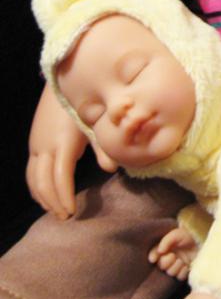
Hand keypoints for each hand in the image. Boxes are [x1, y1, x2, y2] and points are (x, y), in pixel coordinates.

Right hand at [26, 83, 117, 218]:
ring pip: (33, 179)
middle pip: (43, 182)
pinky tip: (46, 196)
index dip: (64, 196)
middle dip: (53, 202)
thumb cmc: (83, 103)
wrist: (62, 81)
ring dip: (43, 198)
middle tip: (66, 217)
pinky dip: (36, 187)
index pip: (60, 177)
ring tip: (57, 211)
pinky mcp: (34, 143)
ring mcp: (37, 144)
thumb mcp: (94, 124)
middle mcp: (45, 145)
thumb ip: (102, 147)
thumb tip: (111, 169)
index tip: (72, 212)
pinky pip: (31, 172)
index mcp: (62, 142)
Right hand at [149, 226, 197, 280]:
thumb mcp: (177, 234)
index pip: (155, 253)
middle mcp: (169, 257)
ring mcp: (177, 265)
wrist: (202, 241)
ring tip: (181, 260)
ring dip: (175, 267)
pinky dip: (182, 272)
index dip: (153, 256)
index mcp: (166, 248)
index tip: (154, 258)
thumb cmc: (189, 235)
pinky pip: (179, 277)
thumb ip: (167, 241)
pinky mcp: (184, 271)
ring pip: (170, 272)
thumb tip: (159, 251)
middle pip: (161, 265)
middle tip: (173, 256)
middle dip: (166, 262)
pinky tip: (186, 266)